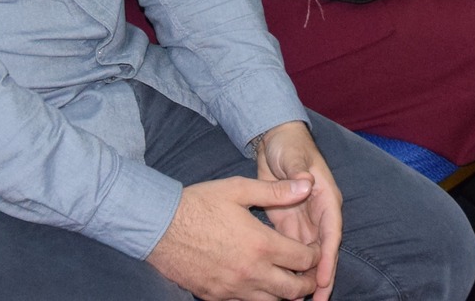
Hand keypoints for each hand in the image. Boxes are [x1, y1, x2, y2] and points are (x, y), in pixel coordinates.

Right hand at [147, 171, 324, 300]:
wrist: (159, 226)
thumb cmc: (199, 204)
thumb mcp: (238, 189)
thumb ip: (276, 191)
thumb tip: (307, 185)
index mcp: (261, 245)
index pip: (303, 259)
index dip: (315, 255)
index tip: (314, 249)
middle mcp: (251, 272)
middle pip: (293, 290)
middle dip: (307, 282)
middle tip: (308, 273)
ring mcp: (233, 289)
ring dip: (285, 295)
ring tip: (287, 282)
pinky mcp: (216, 297)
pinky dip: (259, 298)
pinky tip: (258, 285)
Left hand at [257, 121, 341, 300]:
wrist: (276, 142)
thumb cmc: (289, 146)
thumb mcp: (294, 155)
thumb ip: (298, 169)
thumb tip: (307, 182)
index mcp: (326, 199)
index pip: (331, 233)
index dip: (329, 257)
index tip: (324, 279)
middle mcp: (319, 214)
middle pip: (323, 251)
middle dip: (321, 277)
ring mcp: (305, 222)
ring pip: (309, 256)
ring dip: (307, 277)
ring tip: (303, 300)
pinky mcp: (289, 225)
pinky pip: (292, 251)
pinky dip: (291, 268)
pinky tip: (285, 285)